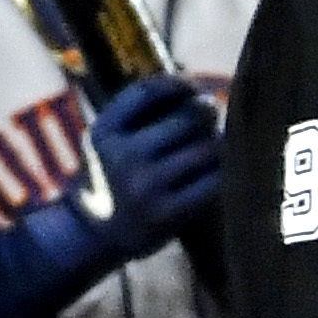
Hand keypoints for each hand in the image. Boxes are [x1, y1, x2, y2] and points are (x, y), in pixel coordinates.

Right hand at [87, 72, 223, 246]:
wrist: (94, 233)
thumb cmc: (111, 176)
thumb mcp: (110, 139)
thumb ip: (142, 114)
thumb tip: (197, 89)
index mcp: (105, 131)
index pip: (148, 92)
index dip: (178, 83)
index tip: (193, 86)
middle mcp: (124, 156)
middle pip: (186, 119)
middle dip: (206, 113)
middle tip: (211, 116)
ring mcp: (147, 186)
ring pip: (206, 149)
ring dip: (219, 142)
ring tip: (216, 143)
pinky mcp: (169, 213)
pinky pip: (214, 181)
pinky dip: (223, 171)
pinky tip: (220, 169)